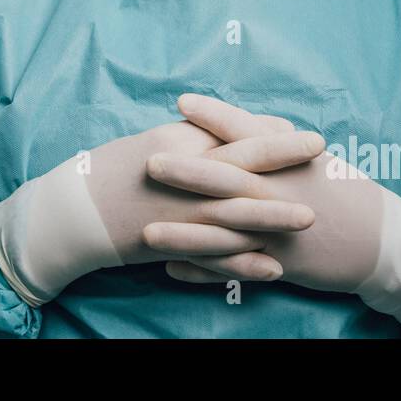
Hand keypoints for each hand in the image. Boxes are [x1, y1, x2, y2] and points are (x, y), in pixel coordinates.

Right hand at [0, 109, 317, 306]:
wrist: (73, 209)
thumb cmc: (115, 168)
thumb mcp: (159, 141)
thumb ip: (202, 137)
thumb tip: (241, 131)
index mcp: (180, 147)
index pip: (237, 140)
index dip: (278, 141)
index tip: (314, 137)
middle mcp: (182, 181)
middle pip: (244, 179)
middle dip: (287, 176)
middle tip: (328, 172)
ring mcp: (177, 217)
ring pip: (234, 220)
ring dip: (273, 221)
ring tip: (308, 222)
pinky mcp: (171, 247)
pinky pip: (213, 260)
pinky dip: (243, 264)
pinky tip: (272, 270)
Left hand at [146, 95, 400, 330]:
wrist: (387, 242)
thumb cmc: (349, 194)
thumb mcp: (319, 162)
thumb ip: (282, 141)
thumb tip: (253, 119)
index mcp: (291, 162)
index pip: (248, 133)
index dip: (215, 116)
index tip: (182, 100)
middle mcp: (280, 194)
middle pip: (228, 180)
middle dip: (186, 172)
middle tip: (149, 161)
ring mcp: (279, 231)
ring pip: (223, 233)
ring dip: (183, 234)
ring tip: (146, 234)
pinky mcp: (281, 262)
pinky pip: (235, 269)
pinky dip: (203, 272)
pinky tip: (171, 271)